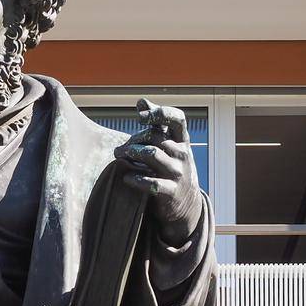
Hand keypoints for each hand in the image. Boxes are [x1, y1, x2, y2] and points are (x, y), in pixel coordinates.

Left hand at [114, 98, 202, 246]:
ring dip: (132, 153)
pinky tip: (126, 177)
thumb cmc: (171, 168)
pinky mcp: (170, 192)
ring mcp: (178, 173)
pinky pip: (151, 183)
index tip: (141, 116)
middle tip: (120, 149)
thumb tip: (141, 101)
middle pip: (155, 137)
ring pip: (152, 155)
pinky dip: (135, 178)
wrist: (186, 204)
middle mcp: (182, 154)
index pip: (177, 119)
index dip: (160, 113)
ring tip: (119, 157)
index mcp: (182, 141)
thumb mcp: (169, 147)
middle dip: (134, 140)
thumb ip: (156, 126)